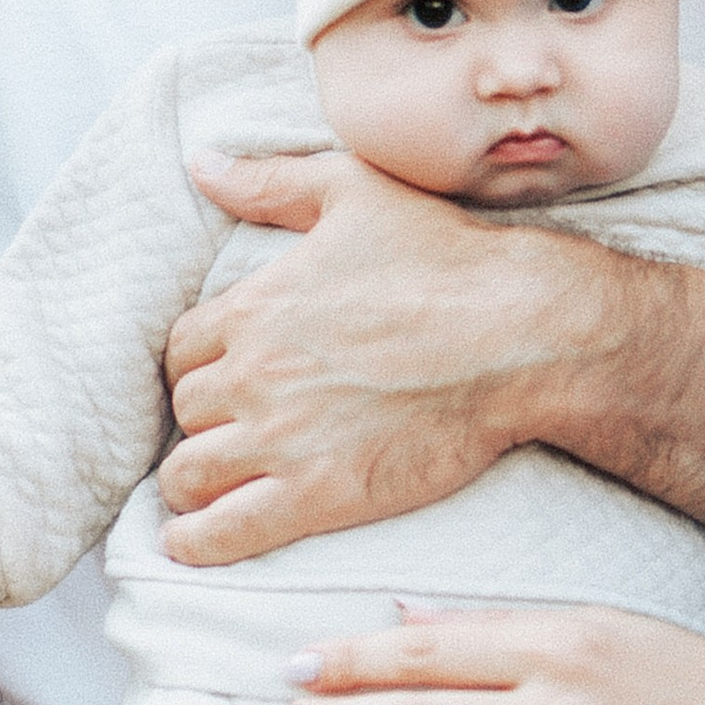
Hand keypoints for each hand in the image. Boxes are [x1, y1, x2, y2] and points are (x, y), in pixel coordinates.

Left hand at [158, 150, 605, 564]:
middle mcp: (256, 375)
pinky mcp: (318, 495)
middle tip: (235, 427)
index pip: (183, 349)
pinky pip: (223, 532)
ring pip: (190, 474)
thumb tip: (200, 163)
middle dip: (204, 419)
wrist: (521, 336)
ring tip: (211, 488)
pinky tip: (192, 541)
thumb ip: (270, 181)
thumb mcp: (354, 192)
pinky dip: (196, 542)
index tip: (224, 376)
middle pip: (186, 411)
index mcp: (257, 307)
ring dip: (194, 481)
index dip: (199, 364)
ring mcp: (283, 439)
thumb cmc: (447, 259)